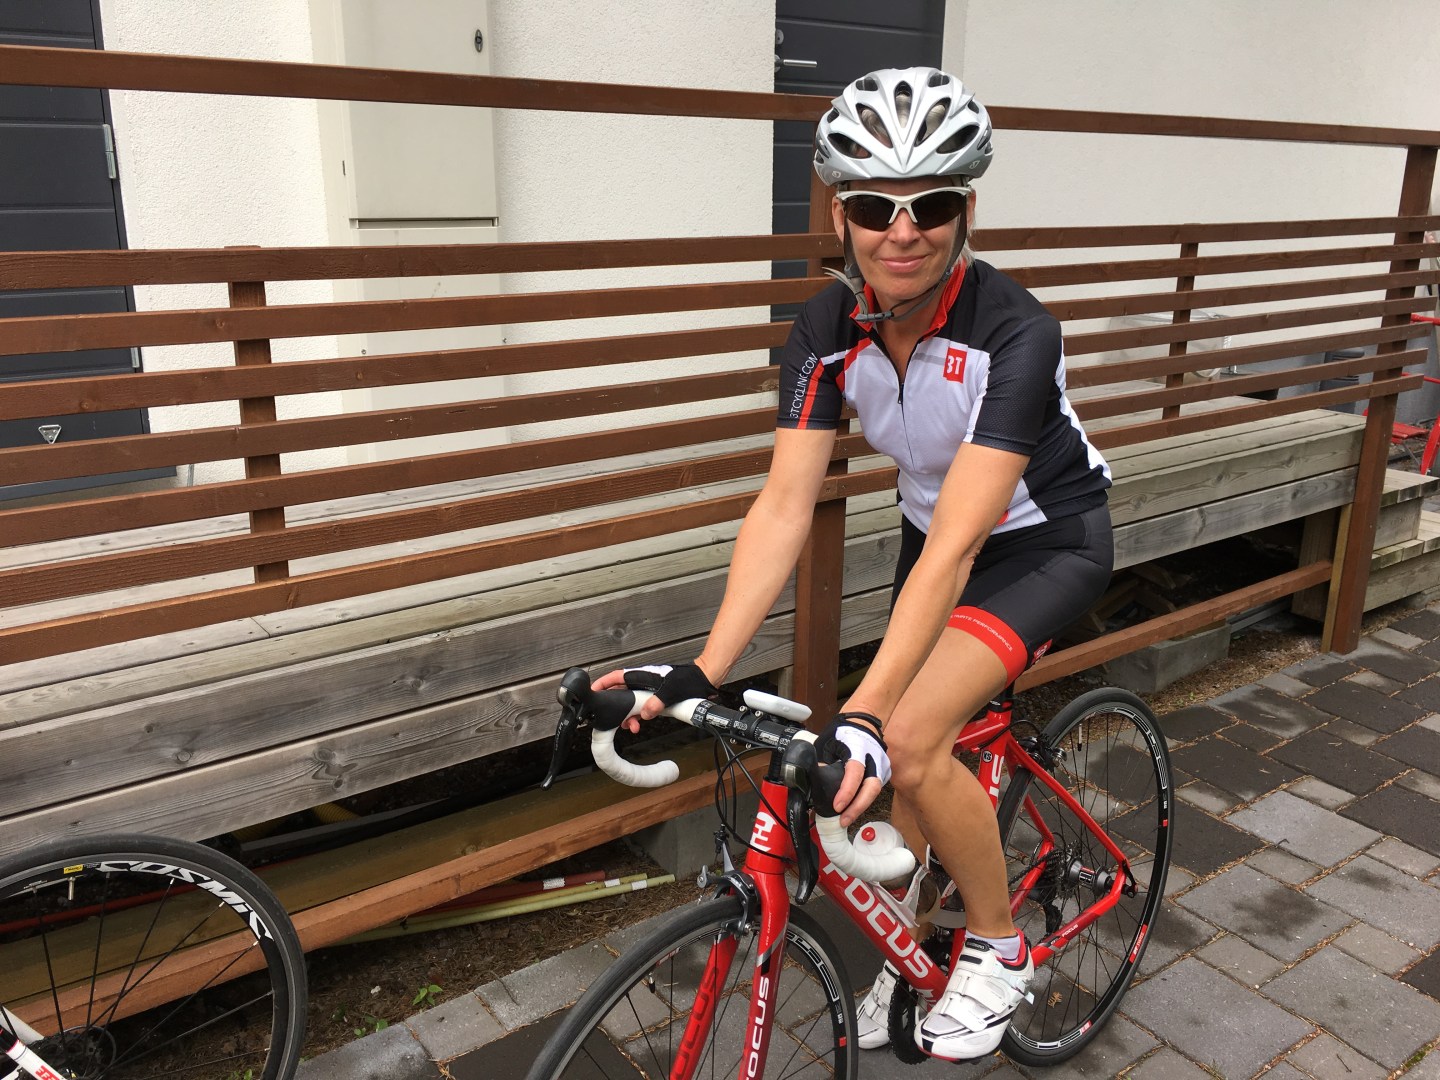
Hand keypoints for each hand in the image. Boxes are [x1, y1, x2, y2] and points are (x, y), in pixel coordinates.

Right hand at [591, 662, 717, 731]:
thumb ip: (658, 702)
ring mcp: (647, 690)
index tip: (592, 692)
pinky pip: (639, 708)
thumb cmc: (687, 680)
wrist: (702, 680)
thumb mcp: (672, 691)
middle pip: (619, 693)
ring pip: (629, 703)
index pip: (615, 677)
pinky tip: (638, 724)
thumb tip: (645, 713)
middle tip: (614, 720)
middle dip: (615, 708)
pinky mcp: (653, 698)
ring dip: (627, 715)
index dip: (602, 684)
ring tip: (631, 727)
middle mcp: (641, 682)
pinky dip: (636, 717)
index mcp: (642, 675)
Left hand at [816, 713, 889, 826]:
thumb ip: (823, 763)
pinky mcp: (884, 772)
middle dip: (857, 808)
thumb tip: (816, 786)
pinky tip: (852, 807)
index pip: (855, 773)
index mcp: (858, 748)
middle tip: (843, 821)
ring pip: (874, 792)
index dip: (847, 792)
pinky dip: (863, 799)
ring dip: (860, 806)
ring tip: (845, 818)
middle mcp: (874, 758)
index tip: (837, 806)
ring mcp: (882, 765)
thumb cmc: (842, 730)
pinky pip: (874, 789)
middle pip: (872, 788)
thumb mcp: (826, 743)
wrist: (863, 720)